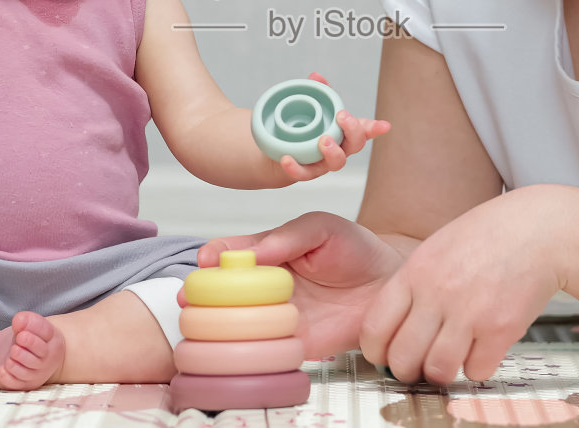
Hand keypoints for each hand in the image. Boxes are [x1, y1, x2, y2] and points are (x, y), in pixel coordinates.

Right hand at [190, 212, 405, 359]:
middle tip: (191, 298)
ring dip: (218, 325)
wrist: (387, 282)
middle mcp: (263, 286)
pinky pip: (263, 350)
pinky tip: (242, 345)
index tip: (206, 260)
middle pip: (221, 293)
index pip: (228, 255)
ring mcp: (275, 315)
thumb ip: (288, 236)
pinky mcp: (292, 343)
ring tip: (211, 323)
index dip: (212, 257)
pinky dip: (248, 351)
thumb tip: (253, 253)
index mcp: (266, 254)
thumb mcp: (322, 227)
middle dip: (201, 296)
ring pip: (235, 324)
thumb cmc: (354, 248)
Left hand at [276, 72, 390, 181]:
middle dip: (353, 130)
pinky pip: (304, 174)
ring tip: (323, 140)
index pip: (363, 129)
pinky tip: (287, 158)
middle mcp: (339, 148)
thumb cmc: (303, 129)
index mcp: (343, 132)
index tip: (384, 125)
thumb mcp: (311, 108)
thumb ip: (317, 92)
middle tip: (342, 117)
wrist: (278, 153)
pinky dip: (296, 167)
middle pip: (355, 145)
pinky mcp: (306, 172)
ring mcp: (324, 163)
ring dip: (333, 152)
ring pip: (337, 163)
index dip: (375, 128)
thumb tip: (316, 77)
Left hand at [360, 187, 569, 384]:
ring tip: (450, 361)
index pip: (374, 328)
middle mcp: (437, 293)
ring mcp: (469, 312)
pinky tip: (481, 349)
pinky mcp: (500, 329)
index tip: (385, 356)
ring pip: (438, 370)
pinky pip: (477, 370)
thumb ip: (413, 285)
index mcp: (415, 272)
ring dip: (442, 373)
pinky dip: (477, 367)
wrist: (538, 230)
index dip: (376, 351)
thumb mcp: (436, 248)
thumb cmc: (489, 237)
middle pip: (403, 358)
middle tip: (417, 368)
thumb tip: (392, 327)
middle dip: (407, 371)